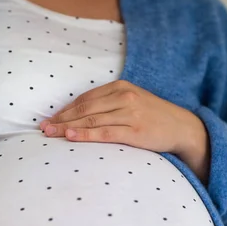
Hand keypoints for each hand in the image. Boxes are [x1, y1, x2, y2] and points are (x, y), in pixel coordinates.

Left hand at [40, 80, 209, 182]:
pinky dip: (85, 135)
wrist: (183, 127)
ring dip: (67, 128)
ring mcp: (130, 114)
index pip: (85, 99)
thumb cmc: (154, 116)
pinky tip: (70, 138)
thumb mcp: (132, 101)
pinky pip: (104, 133)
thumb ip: (109, 104)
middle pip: (84, 109)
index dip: (65, 110)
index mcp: (121, 87)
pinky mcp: (135, 131)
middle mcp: (124, 97)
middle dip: (61, 119)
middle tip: (43, 128)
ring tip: (50, 134)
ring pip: (91, 120)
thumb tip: (79, 115)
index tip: (50, 119)